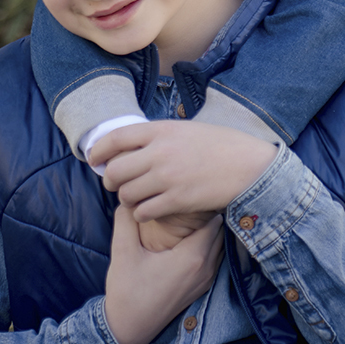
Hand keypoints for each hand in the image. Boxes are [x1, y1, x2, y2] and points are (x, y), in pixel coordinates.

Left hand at [90, 120, 277, 221]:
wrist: (250, 166)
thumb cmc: (223, 145)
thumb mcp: (187, 129)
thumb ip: (160, 136)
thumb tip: (135, 145)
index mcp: (161, 130)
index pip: (115, 138)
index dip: (99, 150)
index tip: (94, 159)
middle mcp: (159, 153)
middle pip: (116, 170)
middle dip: (110, 180)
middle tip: (114, 184)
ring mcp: (167, 178)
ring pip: (126, 194)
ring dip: (126, 198)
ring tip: (134, 199)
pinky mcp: (177, 200)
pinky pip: (144, 211)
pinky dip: (141, 213)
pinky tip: (147, 211)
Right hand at [104, 205, 223, 343]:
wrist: (129, 328)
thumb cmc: (127, 291)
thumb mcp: (122, 251)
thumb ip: (126, 220)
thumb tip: (130, 199)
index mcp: (192, 257)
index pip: (212, 219)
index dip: (201, 203)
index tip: (188, 191)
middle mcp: (206, 268)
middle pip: (219, 230)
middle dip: (206, 213)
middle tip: (188, 198)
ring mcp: (206, 279)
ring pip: (218, 244)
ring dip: (209, 229)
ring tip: (189, 214)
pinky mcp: (202, 286)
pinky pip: (214, 257)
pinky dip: (207, 243)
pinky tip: (189, 236)